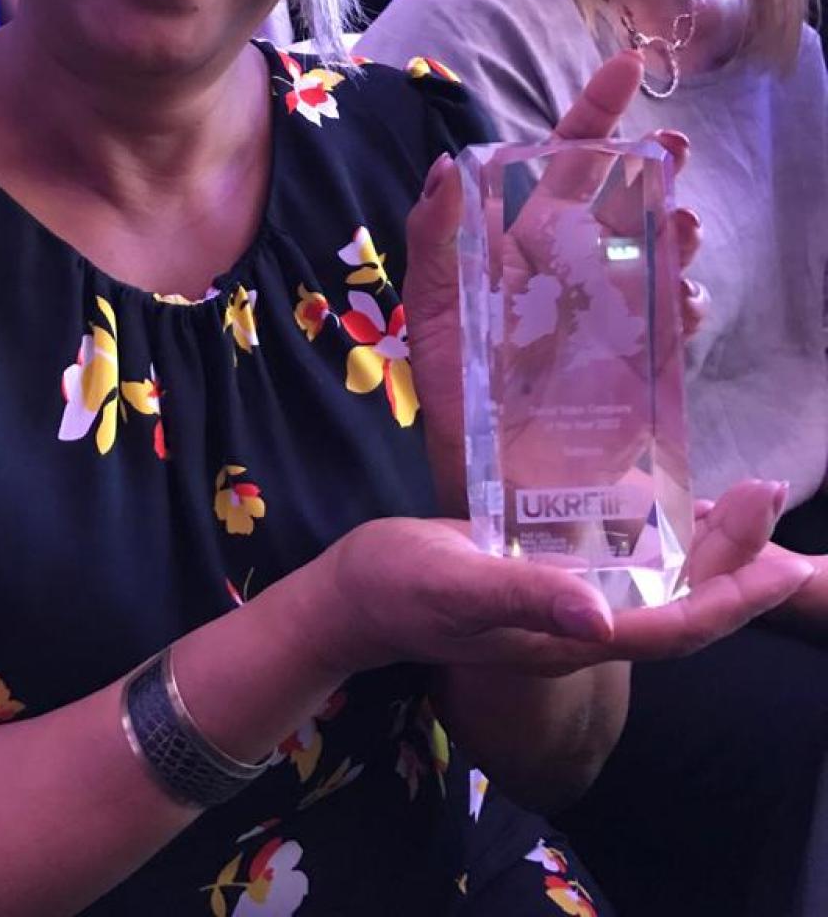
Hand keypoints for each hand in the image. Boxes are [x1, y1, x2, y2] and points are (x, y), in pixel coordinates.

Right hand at [308, 480, 811, 681]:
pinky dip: (663, 542)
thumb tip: (603, 621)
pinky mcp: (548, 580)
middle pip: (681, 606)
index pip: (675, 628)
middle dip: (737, 562)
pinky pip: (627, 568)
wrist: (353, 596)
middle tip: (771, 495)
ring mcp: (567, 607)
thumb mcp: (455, 585)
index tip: (782, 559)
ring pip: (661, 588)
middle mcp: (582, 629)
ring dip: (711, 551)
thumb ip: (526, 599)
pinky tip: (678, 512)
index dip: (733, 597)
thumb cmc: (399, 587)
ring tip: (749, 503)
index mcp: (569, 639)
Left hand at [404, 51, 702, 512]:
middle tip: (672, 153)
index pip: (562, 161)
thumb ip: (434, 239)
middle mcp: (576, 264)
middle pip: (627, 197)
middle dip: (656, 167)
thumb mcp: (429, 309)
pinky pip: (675, 320)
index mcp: (524, 239)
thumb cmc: (452, 386)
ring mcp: (614, 309)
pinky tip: (680, 301)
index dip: (593, 113)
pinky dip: (686, 303)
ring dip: (678, 231)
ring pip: (660, 251)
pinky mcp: (640, 359)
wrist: (484, 471)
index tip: (623, 66)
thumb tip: (448, 167)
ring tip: (681, 225)